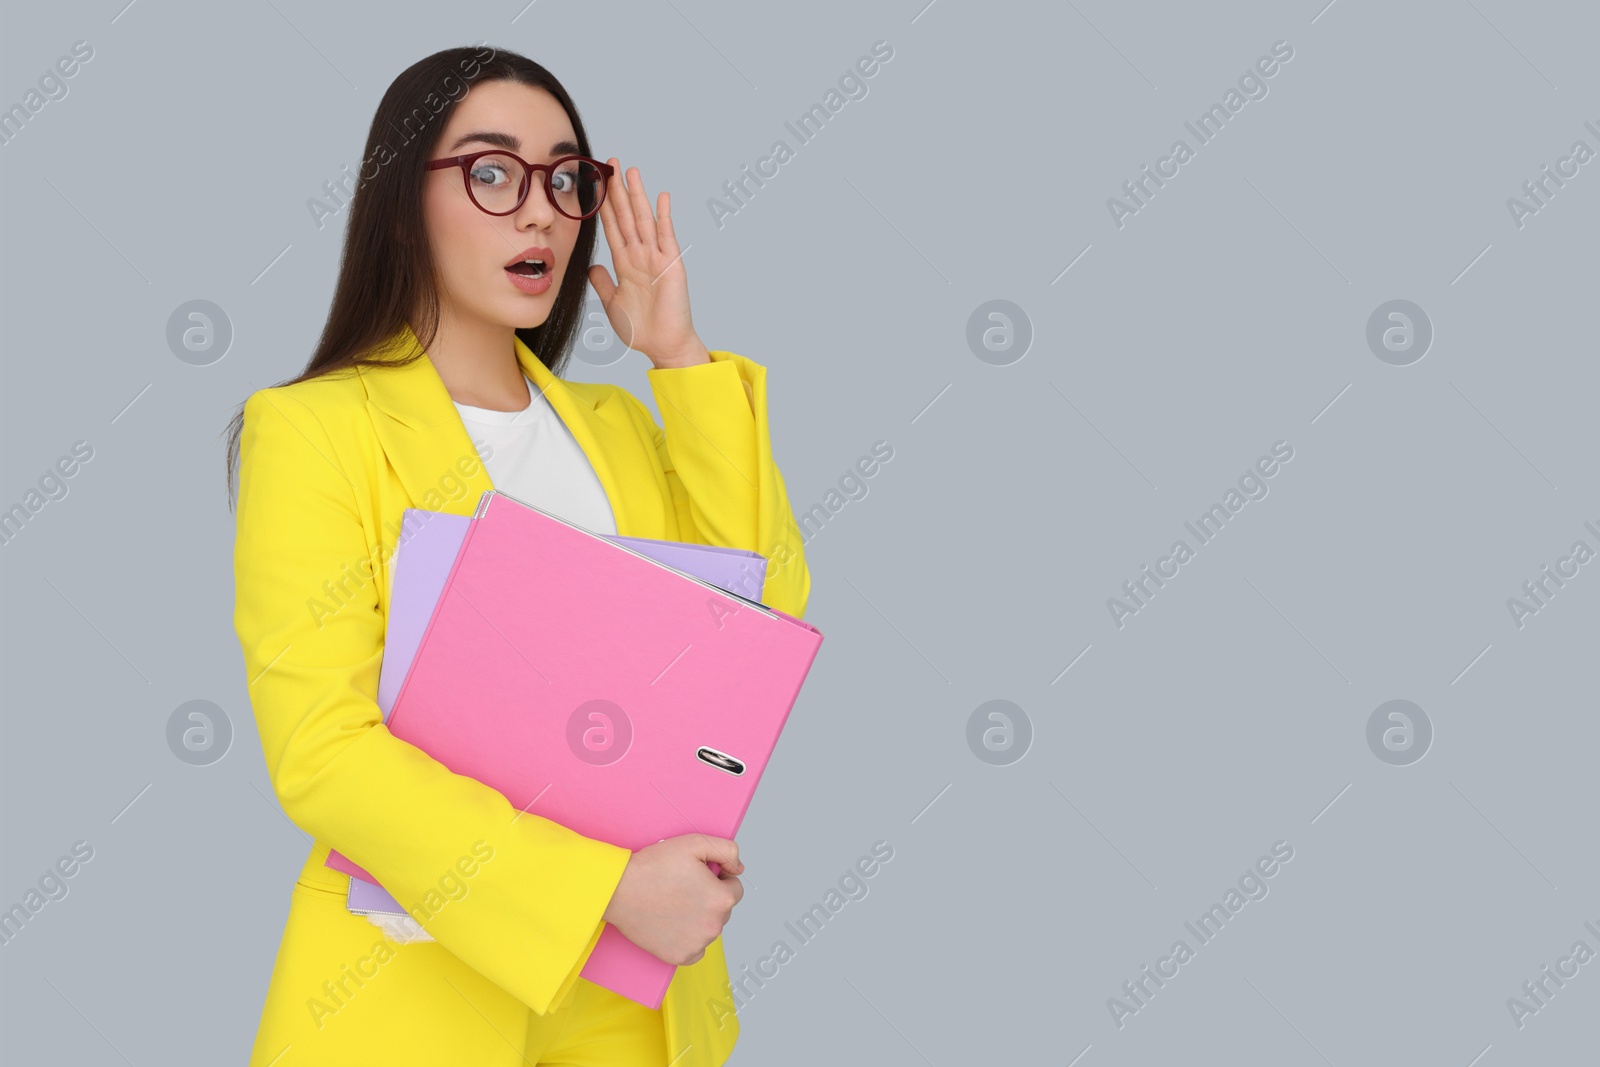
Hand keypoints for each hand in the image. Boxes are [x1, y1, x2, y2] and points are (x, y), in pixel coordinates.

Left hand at [587, 159, 709, 369]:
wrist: (663, 345)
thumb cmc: (641, 329)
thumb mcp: (612, 303)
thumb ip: (602, 282)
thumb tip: (591, 266)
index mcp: (625, 263)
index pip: (611, 227)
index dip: (603, 205)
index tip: (595, 184)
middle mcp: (640, 255)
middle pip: (626, 216)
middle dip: (618, 190)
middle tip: (610, 163)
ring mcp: (656, 258)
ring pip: (643, 220)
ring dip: (638, 195)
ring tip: (631, 171)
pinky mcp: (671, 264)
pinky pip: (666, 236)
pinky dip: (664, 216)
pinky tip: (661, 197)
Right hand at [600, 834, 744, 965]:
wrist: (618, 890)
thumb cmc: (653, 866)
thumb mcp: (694, 843)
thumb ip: (727, 850)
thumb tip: (738, 869)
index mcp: (722, 899)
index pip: (734, 889)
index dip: (717, 879)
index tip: (697, 876)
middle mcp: (715, 926)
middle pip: (722, 910)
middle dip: (708, 898)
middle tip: (682, 888)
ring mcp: (697, 944)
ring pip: (708, 928)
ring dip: (698, 918)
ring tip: (673, 903)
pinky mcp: (680, 957)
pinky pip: (695, 949)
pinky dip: (687, 938)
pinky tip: (672, 923)